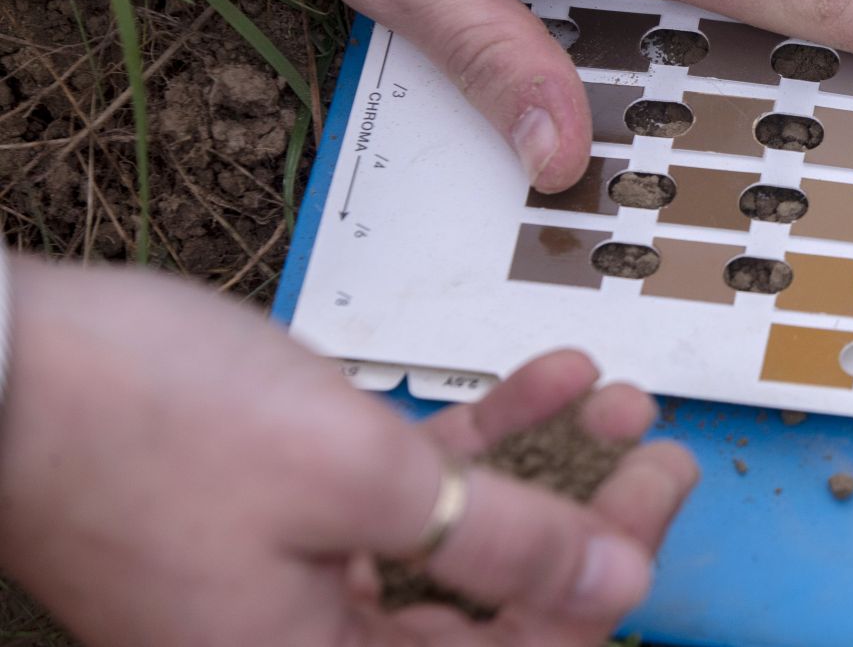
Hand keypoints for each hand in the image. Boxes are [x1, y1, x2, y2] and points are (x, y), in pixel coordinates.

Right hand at [0, 255, 697, 646]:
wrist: (2, 360)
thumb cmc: (141, 422)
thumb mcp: (354, 475)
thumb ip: (497, 542)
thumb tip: (615, 584)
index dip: (605, 585)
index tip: (661, 498)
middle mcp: (306, 643)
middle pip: (495, 608)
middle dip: (588, 524)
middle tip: (653, 455)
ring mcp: (296, 580)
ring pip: (461, 542)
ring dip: (543, 470)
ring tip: (609, 399)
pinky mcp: (283, 512)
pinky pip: (407, 490)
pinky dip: (475, 437)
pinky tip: (542, 379)